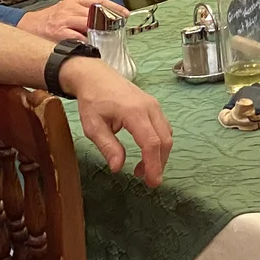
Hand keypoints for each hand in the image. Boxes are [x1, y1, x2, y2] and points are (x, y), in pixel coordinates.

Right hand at [17, 0, 125, 41]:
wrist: (26, 26)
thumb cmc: (49, 20)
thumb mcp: (66, 10)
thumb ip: (82, 14)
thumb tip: (104, 22)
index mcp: (74, 2)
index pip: (98, 1)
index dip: (114, 7)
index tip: (125, 14)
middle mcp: (70, 9)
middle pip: (96, 13)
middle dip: (109, 22)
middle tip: (119, 30)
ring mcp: (64, 20)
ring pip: (89, 24)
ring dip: (101, 32)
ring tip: (111, 39)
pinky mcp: (58, 33)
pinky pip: (77, 38)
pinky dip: (87, 42)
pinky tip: (93, 47)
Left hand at [59, 57, 173, 186]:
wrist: (96, 76)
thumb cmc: (92, 100)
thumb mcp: (93, 126)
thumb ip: (108, 146)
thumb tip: (118, 168)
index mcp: (134, 112)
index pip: (151, 143)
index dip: (154, 165)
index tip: (152, 183)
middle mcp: (150, 108)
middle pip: (164, 140)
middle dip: (159, 163)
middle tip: (148, 181)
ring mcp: (154, 105)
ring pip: (167, 134)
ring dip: (159, 155)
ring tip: (143, 169)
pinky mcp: (154, 106)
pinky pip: (164, 128)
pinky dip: (160, 143)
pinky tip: (147, 152)